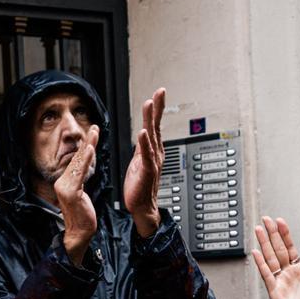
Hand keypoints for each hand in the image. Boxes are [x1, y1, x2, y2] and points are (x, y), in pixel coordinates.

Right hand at [54, 124, 99, 262]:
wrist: (80, 233)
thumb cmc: (82, 216)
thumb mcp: (81, 194)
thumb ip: (79, 180)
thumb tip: (81, 166)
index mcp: (63, 183)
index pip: (75, 161)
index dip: (84, 147)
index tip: (91, 134)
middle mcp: (61, 183)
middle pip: (76, 159)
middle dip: (87, 142)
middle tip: (94, 127)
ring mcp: (64, 188)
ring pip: (78, 163)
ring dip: (87, 147)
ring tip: (94, 133)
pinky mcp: (71, 193)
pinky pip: (80, 174)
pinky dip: (85, 161)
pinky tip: (90, 150)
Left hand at [122, 87, 165, 237]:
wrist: (142, 206)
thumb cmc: (140, 185)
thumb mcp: (139, 160)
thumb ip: (143, 146)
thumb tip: (144, 133)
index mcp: (151, 150)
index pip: (154, 125)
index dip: (156, 109)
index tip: (158, 93)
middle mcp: (155, 153)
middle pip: (156, 126)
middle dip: (158, 108)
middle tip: (160, 92)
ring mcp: (152, 162)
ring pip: (151, 137)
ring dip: (150, 120)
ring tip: (150, 105)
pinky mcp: (146, 172)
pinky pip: (146, 156)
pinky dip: (145, 144)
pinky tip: (143, 133)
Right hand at [252, 216, 299, 298]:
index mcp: (299, 272)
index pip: (291, 249)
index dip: (285, 235)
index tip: (280, 221)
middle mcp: (287, 275)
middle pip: (278, 250)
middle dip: (272, 234)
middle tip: (265, 219)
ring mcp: (280, 283)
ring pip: (271, 259)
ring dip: (264, 244)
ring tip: (258, 229)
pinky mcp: (276, 292)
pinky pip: (268, 275)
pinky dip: (261, 264)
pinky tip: (256, 253)